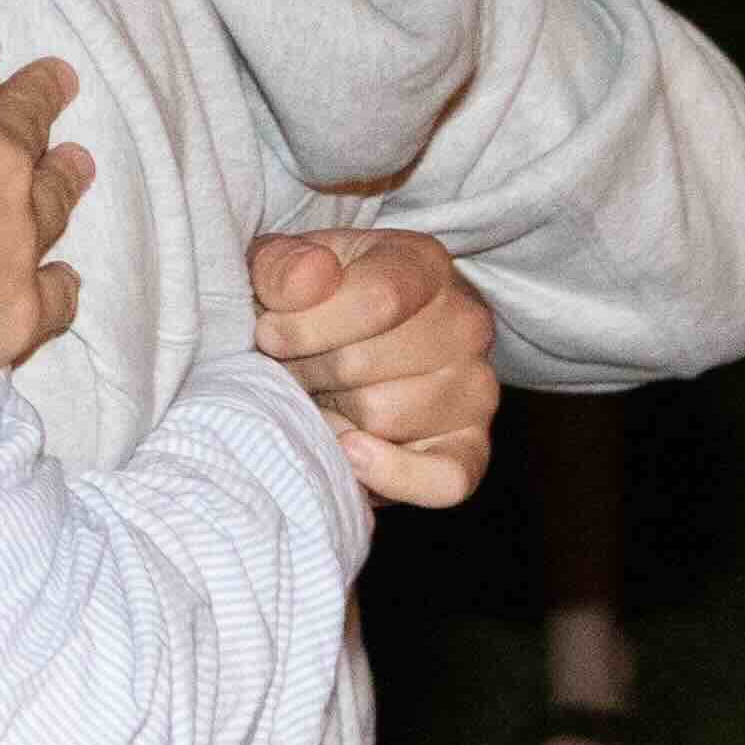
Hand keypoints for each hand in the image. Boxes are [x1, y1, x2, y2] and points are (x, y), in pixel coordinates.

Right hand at [0, 17, 86, 408]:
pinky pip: (54, 296)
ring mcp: (15, 241)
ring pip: (53, 199)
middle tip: (59, 79)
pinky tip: (61, 277)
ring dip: (63, 176)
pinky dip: (59, 283)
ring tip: (77, 162)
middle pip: (28, 119)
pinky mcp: (16, 312)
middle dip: (41, 93)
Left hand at [249, 225, 498, 508]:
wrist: (349, 341)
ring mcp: (475, 389)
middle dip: (308, 371)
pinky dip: (393, 475)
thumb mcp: (284, 264)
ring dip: (332, 416)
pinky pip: (445, 480)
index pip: (378, 298)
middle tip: (291, 368)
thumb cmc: (314, 299)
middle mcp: (465, 323)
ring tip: (319, 397)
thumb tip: (306, 280)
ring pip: (384, 418)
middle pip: (366, 364)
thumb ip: (282, 265)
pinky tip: (350, 451)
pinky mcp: (471, 449)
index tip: (268, 333)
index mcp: (423, 264)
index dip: (306, 325)